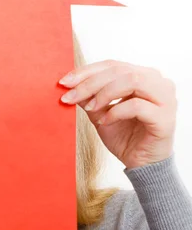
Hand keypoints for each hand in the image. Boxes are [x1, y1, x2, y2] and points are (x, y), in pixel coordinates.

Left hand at [59, 60, 176, 168]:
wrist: (140, 164)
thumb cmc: (123, 135)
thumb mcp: (99, 112)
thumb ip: (88, 97)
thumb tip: (68, 84)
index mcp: (144, 76)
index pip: (112, 65)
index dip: (86, 72)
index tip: (64, 82)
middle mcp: (157, 83)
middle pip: (119, 71)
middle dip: (90, 83)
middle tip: (70, 96)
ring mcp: (165, 99)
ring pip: (132, 81)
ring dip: (104, 94)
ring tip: (90, 108)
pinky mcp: (165, 117)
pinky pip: (137, 106)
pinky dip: (116, 112)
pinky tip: (104, 121)